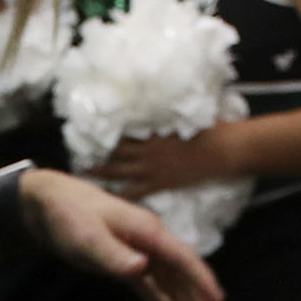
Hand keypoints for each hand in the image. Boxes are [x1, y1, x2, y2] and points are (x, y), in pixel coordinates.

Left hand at [17, 166, 227, 300]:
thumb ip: (114, 254)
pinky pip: (152, 287)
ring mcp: (141, 252)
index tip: (217, 300)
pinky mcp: (128, 262)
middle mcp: (151, 242)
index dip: (199, 279)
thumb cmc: (70, 216)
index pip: (180, 258)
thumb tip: (142, 267)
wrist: (51, 204)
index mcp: (148, 231)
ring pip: (170, 283)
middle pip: (181, 275)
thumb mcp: (88, 237)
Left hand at [91, 127, 233, 195]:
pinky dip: (120, 195)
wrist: (223, 150)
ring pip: (119, 171)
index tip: (90, 128)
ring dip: (101, 172)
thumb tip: (162, 101)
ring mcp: (152, 168)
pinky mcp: (159, 183)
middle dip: (97, 152)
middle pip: (116, 151)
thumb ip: (171, 114)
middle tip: (78, 153)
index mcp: (155, 131)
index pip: (126, 130)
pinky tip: (108, 199)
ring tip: (84, 172)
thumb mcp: (188, 115)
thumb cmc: (210, 128)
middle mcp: (148, 150)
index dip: (108, 130)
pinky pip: (134, 192)